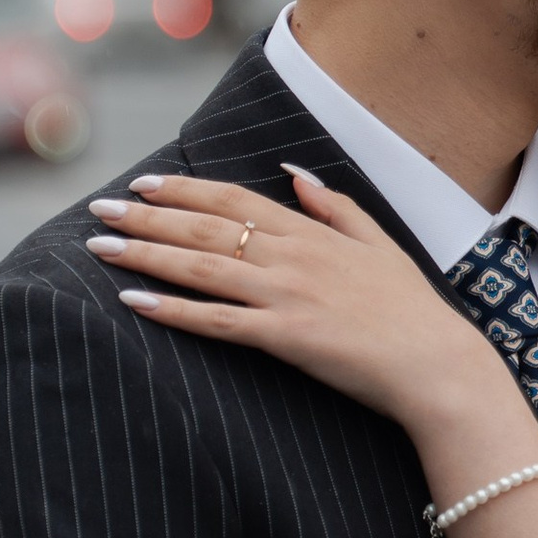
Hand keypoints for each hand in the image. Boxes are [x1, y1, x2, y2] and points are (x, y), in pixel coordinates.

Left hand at [87, 168, 511, 437]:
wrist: (437, 363)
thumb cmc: (411, 309)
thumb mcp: (379, 243)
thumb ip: (335, 207)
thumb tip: (295, 174)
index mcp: (311, 231)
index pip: (234, 198)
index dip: (184, 188)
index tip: (144, 183)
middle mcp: (292, 255)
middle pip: (205, 226)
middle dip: (147, 215)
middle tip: (100, 209)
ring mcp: (286, 295)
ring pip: (202, 266)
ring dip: (146, 254)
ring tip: (101, 248)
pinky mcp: (286, 336)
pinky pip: (218, 322)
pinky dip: (175, 310)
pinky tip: (136, 302)